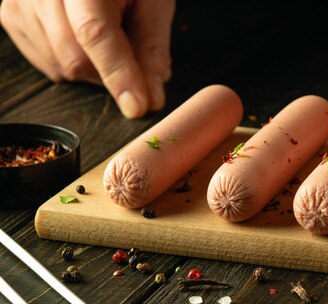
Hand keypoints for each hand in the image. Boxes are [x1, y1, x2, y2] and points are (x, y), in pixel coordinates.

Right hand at [0, 0, 174, 118]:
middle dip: (111, 73)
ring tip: (107, 35)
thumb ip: (152, 48)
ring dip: (93, 68)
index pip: (95, 32)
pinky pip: (46, 64)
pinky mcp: (11, 16)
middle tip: (131, 56)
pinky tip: (82, 38)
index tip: (137, 107)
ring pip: (60, 67)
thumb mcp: (153, 3)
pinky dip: (72, 64)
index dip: (118, 74)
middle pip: (75, 58)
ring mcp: (20, 2)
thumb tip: (150, 97)